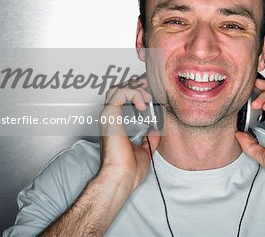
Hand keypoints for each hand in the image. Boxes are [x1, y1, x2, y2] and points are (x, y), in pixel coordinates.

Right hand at [99, 77, 159, 192]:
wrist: (123, 177)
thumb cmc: (129, 170)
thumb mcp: (145, 150)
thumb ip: (150, 138)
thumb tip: (156, 130)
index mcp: (116, 125)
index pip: (121, 99)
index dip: (136, 93)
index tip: (151, 96)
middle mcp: (110, 119)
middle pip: (118, 90)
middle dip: (136, 87)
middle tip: (150, 91)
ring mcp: (108, 116)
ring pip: (117, 88)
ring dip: (135, 89)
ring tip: (147, 99)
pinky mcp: (110, 116)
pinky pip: (120, 93)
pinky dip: (134, 93)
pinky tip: (143, 104)